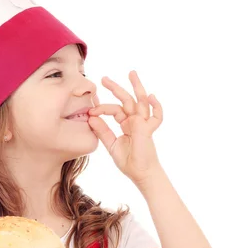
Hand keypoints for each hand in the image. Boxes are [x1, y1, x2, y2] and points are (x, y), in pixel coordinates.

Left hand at [88, 70, 162, 185]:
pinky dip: (156, 106)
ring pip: (140, 101)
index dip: (102, 107)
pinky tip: (151, 96)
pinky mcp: (148, 129)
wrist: (140, 174)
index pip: (114, 109)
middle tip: (104, 78)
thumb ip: (102, 131)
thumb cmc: (128, 161)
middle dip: (116, 88)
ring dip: (136, 86)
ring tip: (131, 73)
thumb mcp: (110, 144)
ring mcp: (143, 123)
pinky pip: (156, 116)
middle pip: (126, 100)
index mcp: (126, 123)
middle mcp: (135, 120)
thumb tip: (90, 117)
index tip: (90, 108)